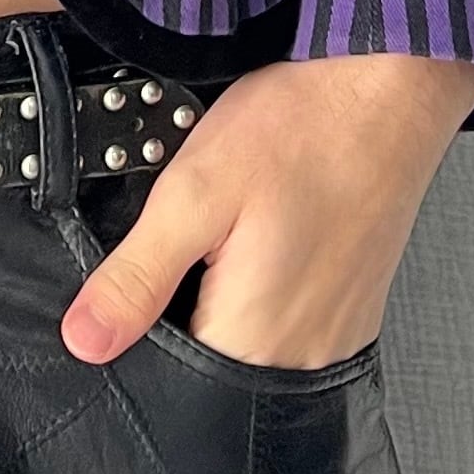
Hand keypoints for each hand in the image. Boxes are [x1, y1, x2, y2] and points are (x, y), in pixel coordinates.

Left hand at [58, 52, 473, 370]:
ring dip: (224, 303)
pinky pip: (289, 330)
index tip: (139, 282)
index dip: (139, 336)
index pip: (166, 384)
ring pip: (248, 349)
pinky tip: (265, 240)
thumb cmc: (302, 129)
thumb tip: (84, 341)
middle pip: (210, 372)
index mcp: (252, 339)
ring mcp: (335, 338)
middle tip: (198, 241)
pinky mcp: (353, 313)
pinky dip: (264, 294)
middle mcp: (301, 358)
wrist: (388, 89)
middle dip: (183, 315)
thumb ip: (137, 276)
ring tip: (235, 236)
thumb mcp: (194, 192)